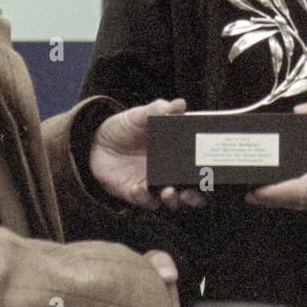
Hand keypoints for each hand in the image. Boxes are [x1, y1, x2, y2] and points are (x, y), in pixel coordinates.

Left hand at [90, 98, 207, 209]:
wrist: (97, 140)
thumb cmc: (125, 127)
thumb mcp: (141, 115)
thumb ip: (158, 110)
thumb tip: (180, 104)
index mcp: (177, 155)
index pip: (200, 171)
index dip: (209, 178)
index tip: (209, 175)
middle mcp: (169, 174)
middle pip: (193, 194)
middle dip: (196, 198)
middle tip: (191, 192)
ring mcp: (154, 185)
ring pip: (171, 202)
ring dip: (173, 200)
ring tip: (168, 192)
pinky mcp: (136, 192)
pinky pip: (144, 201)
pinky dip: (144, 198)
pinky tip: (138, 188)